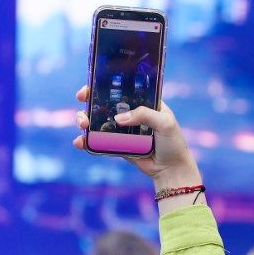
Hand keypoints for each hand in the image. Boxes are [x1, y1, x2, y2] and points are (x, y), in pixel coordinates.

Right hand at [73, 86, 201, 190]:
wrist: (171, 170)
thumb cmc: (173, 143)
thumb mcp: (165, 123)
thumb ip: (144, 115)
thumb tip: (118, 118)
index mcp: (142, 102)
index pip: (120, 89)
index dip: (102, 85)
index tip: (89, 88)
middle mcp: (129, 113)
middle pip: (103, 103)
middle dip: (88, 102)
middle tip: (83, 104)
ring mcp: (121, 130)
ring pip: (97, 121)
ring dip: (85, 120)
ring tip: (82, 125)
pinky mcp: (116, 145)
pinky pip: (99, 141)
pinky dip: (87, 141)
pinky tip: (80, 142)